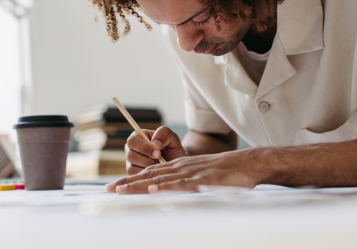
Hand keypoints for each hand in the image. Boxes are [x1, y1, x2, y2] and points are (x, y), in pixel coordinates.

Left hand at [108, 148, 270, 193]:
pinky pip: (181, 183)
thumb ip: (185, 182)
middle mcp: (181, 167)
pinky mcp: (202, 179)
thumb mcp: (201, 175)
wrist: (248, 163)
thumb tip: (169, 193)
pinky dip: (166, 186)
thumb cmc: (226, 172)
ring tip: (120, 190)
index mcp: (179, 167)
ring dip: (139, 184)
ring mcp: (191, 172)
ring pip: (160, 178)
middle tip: (107, 190)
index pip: (150, 173)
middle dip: (127, 182)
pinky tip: (153, 188)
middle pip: (149, 175)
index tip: (114, 187)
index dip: (130, 180)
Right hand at [125, 126, 186, 174]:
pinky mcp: (132, 174)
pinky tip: (156, 173)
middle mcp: (131, 149)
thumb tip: (155, 143)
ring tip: (160, 166)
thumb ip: (163, 134)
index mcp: (138, 136)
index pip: (133, 141)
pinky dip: (147, 177)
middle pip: (131, 156)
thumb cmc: (172, 148)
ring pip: (132, 168)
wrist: (176, 163)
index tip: (158, 153)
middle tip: (161, 161)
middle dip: (148, 160)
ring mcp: (130, 162)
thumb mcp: (172, 137)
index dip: (144, 148)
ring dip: (148, 169)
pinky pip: (135, 177)